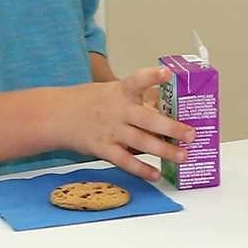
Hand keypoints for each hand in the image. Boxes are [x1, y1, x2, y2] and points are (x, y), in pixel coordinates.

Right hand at [56, 65, 189, 178]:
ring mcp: (110, 130)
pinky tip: (156, 174)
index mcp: (120, 92)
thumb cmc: (91, 103)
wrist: (56, 116)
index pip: (137, 80)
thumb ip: (137, 101)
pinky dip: (141, 169)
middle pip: (148, 119)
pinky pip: (125, 161)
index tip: (167, 74)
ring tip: (184, 156)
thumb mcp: (111, 92)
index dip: (151, 76)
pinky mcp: (102, 148)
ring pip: (141, 142)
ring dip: (164, 150)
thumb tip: (168, 111)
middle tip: (191, 134)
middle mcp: (117, 110)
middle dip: (171, 127)